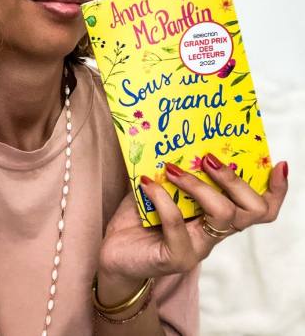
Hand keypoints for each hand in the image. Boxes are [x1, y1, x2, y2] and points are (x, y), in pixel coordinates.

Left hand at [98, 155, 287, 281]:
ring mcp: (199, 248)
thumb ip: (176, 169)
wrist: (115, 252)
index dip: (276, 190)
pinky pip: (178, 224)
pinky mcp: (177, 258)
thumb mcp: (162, 187)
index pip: (260, 208)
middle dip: (234, 179)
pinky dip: (163, 198)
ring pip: (223, 215)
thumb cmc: (141, 216)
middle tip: (209, 158)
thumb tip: (179, 135)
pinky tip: (147, 183)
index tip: (278, 163)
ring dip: (199, 185)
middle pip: (251, 210)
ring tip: (174, 169)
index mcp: (218, 215)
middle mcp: (216, 233)